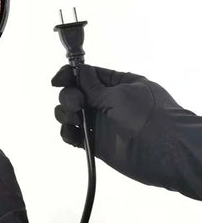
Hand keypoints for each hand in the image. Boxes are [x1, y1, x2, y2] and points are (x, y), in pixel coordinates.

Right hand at [52, 64, 201, 199]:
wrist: (164, 150)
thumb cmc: (150, 116)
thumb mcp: (120, 94)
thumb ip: (93, 86)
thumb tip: (80, 72)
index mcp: (116, 84)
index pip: (86, 75)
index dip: (69, 75)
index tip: (58, 80)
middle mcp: (106, 102)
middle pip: (73, 93)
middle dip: (68, 96)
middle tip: (77, 104)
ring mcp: (100, 122)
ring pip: (69, 113)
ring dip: (65, 113)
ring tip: (75, 120)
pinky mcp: (95, 142)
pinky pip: (73, 135)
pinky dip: (67, 133)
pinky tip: (72, 133)